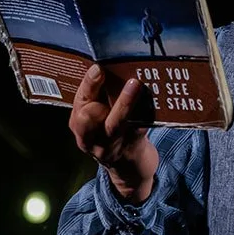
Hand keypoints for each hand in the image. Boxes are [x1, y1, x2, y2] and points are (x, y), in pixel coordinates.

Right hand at [69, 63, 159, 201]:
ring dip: (124, 103)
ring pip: (115, 123)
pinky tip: (155, 98)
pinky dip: (145, 113)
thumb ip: (100, 98)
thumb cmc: (112, 133)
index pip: (78, 102)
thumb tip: (113, 65)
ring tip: (135, 84)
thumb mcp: (98, 119)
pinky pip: (139, 128)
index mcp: (79, 124)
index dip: (87, 85)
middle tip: (105, 72)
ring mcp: (111, 145)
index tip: (97, 68)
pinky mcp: (133, 148)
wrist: (128, 169)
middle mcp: (91, 137)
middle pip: (87, 116)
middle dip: (94, 92)